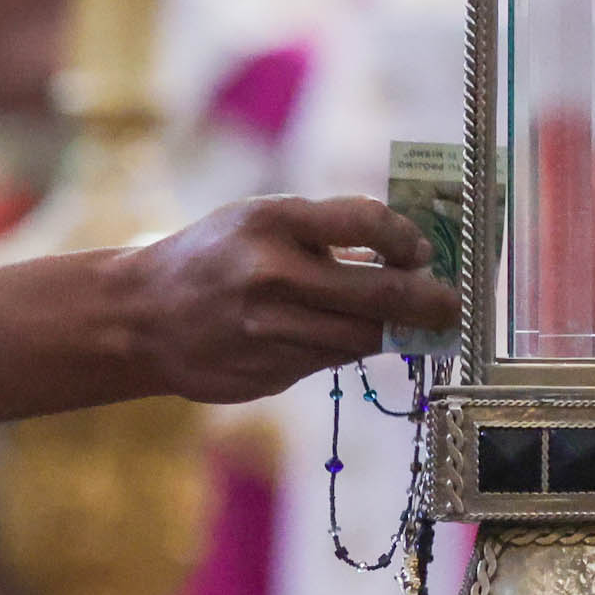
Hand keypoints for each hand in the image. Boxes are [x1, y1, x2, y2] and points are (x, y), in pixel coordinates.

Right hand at [0, 195, 456, 421]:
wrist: (141, 315)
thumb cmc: (214, 255)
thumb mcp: (258, 220)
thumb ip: (324, 233)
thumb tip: (405, 254)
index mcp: (271, 221)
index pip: (365, 221)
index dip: (406, 237)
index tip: (422, 249)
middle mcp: (272, 276)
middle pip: (379, 295)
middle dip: (428, 302)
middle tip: (453, 304)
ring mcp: (269, 332)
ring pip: (360, 340)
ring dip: (392, 333)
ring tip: (411, 323)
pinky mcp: (267, 374)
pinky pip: (327, 363)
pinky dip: (344, 350)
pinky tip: (339, 336)